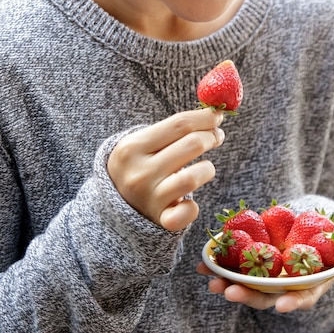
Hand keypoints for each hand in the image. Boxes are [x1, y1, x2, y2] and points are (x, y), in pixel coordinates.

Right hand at [107, 109, 224, 230]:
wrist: (116, 205)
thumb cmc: (141, 164)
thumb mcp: (143, 143)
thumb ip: (174, 128)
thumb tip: (214, 113)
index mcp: (132, 147)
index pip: (180, 124)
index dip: (205, 117)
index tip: (217, 116)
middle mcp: (139, 173)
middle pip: (192, 144)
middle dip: (211, 137)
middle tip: (216, 136)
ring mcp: (150, 198)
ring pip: (194, 176)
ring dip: (207, 168)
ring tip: (204, 167)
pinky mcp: (162, 220)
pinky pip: (189, 212)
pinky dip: (193, 207)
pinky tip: (189, 202)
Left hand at [196, 228, 333, 312]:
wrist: (327, 233)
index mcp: (310, 288)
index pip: (301, 298)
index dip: (291, 302)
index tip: (281, 306)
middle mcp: (286, 285)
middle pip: (266, 296)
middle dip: (247, 296)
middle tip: (229, 292)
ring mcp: (270, 274)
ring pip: (247, 283)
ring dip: (228, 283)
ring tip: (211, 280)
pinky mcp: (258, 259)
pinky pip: (237, 263)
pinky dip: (221, 263)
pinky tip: (205, 262)